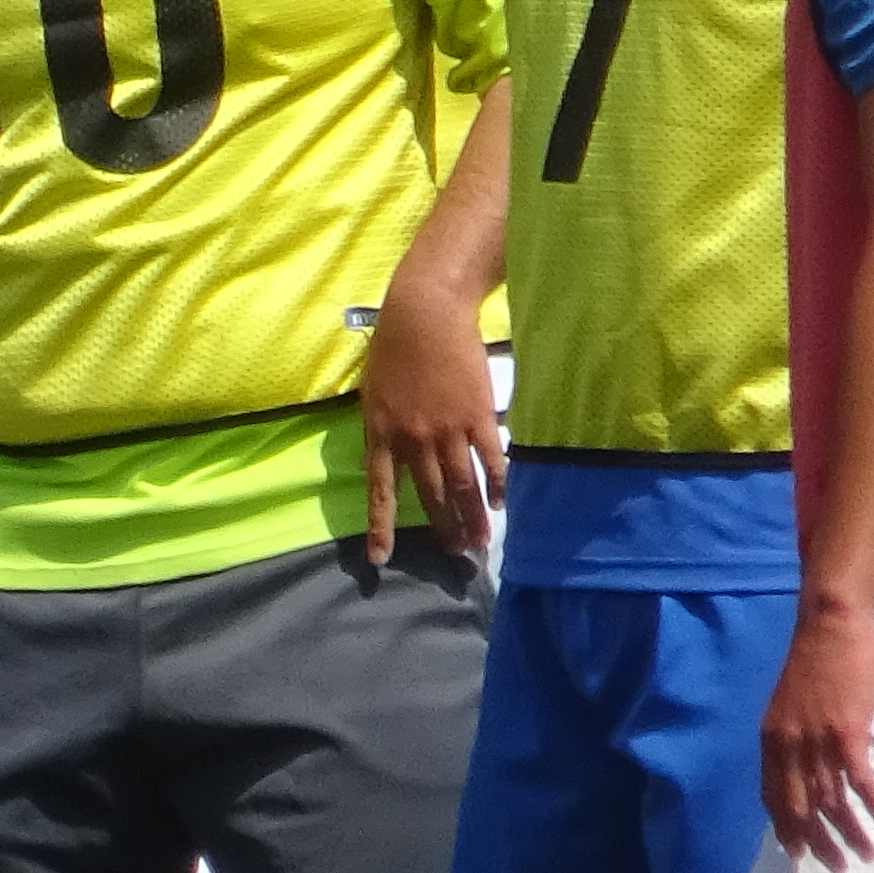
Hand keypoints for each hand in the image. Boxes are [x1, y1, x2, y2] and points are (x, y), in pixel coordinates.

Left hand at [356, 283, 499, 561]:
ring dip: (472, 516)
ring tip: (481, 543)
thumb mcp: (372, 391)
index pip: (380, 492)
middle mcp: (413, 439)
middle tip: (455, 553)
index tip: (381, 559)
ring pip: (461, 485)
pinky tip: (501, 503)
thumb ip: (381, 428)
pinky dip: (496, 484)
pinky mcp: (476, 416)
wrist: (425, 313)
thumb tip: (390, 458)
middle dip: (443, 528)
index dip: (381, 526)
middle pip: (430, 495)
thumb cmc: (393, 346)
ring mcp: (446, 429)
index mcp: (380, 433)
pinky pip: (489, 459)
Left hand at [760, 606, 873, 867]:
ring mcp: (816, 738)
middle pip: (799, 806)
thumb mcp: (789, 706)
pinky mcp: (846, 730)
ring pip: (830, 799)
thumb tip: (804, 772)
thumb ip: (793, 739)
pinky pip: (858, 779)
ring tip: (866, 854)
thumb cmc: (814, 664)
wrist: (828, 625)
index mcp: (772, 739)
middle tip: (836, 867)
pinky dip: (871, 803)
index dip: (785, 827)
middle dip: (817, 842)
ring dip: (850, 832)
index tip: (797, 854)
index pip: (772, 795)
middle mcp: (788, 743)